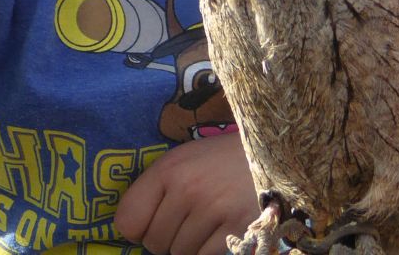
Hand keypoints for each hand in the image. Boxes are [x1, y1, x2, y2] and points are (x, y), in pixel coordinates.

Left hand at [114, 132, 258, 254]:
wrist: (271, 153)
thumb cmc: (220, 159)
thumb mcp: (183, 160)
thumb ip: (156, 189)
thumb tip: (131, 230)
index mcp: (168, 169)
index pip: (127, 220)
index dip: (137, 227)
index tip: (149, 223)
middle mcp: (187, 189)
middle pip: (154, 242)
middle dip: (166, 237)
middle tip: (187, 219)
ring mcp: (214, 210)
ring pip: (179, 253)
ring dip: (189, 245)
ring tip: (207, 220)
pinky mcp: (238, 229)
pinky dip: (210, 249)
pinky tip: (222, 228)